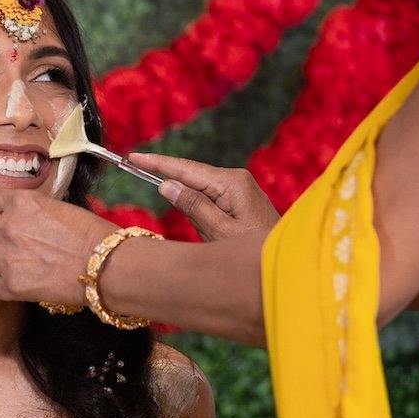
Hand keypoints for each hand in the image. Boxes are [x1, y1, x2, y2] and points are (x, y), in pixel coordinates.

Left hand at [0, 191, 111, 304]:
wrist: (103, 264)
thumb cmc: (90, 233)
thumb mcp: (56, 206)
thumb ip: (29, 209)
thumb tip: (16, 216)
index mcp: (19, 203)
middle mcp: (5, 227)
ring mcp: (5, 258)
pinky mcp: (10, 285)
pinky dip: (1, 283)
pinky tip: (14, 281)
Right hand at [127, 152, 279, 241]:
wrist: (284, 260)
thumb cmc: (252, 251)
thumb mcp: (217, 231)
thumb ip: (192, 205)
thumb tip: (167, 184)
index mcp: (231, 183)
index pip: (186, 169)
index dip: (158, 163)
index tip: (135, 157)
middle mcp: (236, 178)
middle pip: (192, 172)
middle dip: (165, 171)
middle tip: (135, 164)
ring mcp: (240, 187)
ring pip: (200, 184)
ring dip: (181, 189)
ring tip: (163, 188)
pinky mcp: (240, 197)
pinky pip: (209, 192)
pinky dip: (193, 197)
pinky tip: (185, 202)